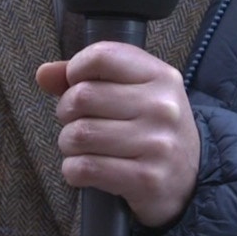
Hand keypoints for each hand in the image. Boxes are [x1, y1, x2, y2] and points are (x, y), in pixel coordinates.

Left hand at [36, 42, 199, 228]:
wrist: (191, 180)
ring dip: (68, 144)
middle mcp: (162, 107)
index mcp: (161, 76)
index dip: (76, 69)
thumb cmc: (152, 130)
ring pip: (79, 134)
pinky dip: (73, 170)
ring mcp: (157, 144)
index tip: (76, 84)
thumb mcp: (135, 93)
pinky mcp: (146, 179)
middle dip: (66, 111)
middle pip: (82, 96)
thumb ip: (89, 77)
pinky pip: (85, 168)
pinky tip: (85, 169)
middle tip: (77, 121)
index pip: (103, 56)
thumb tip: (44, 74)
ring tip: (82, 147)